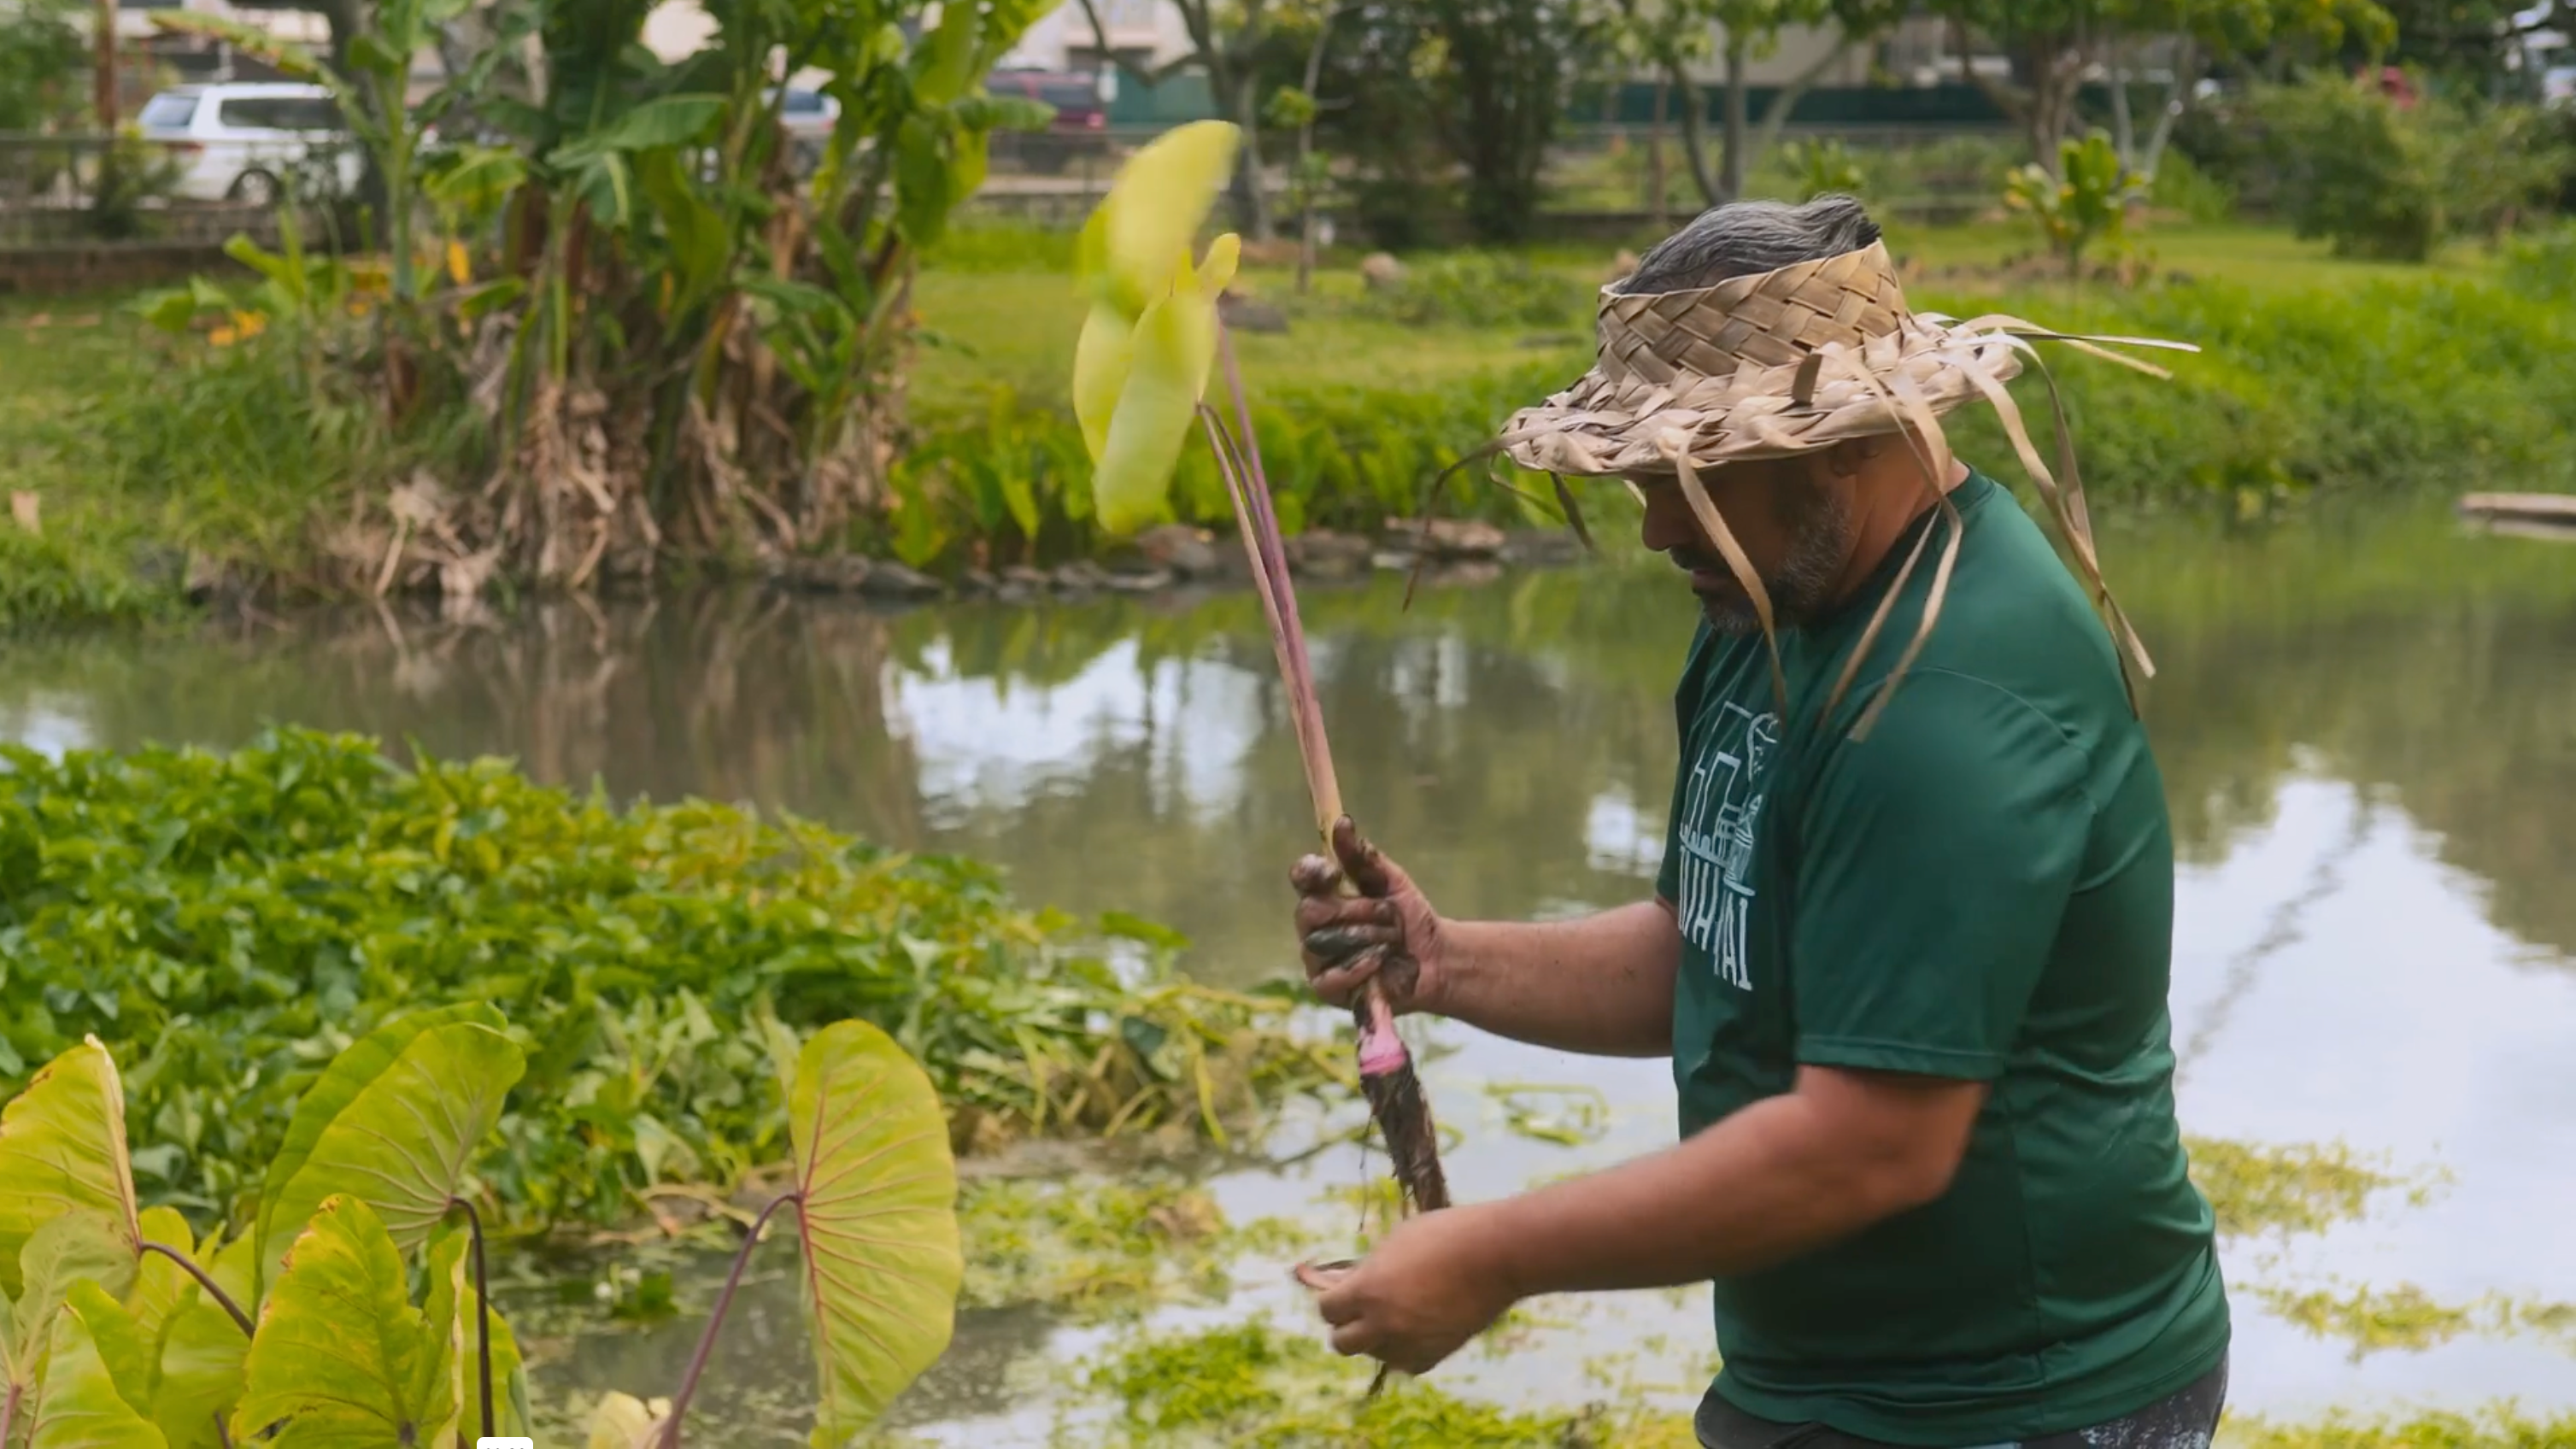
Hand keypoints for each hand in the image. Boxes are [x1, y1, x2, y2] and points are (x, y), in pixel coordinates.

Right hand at [1292, 816, 1447, 1014]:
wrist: (1436, 958)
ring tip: (1392, 941)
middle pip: (1310, 912)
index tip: (1332, 872)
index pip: (1302, 878)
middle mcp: (1314, 926)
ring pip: (1323, 943)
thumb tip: (1341, 822)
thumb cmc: (1410, 917)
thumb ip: (1362, 856)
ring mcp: (1317, 959)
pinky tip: (1380, 962)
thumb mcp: (1391, 881)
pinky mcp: (1327, 989)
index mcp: (1326, 895)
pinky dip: (1359, 967)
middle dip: (1356, 911)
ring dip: (1366, 938)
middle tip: (1387, 914)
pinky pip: (1331, 976)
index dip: (1310, 872)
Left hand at [1311, 1207, 1518, 1375]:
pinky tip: (1417, 1327)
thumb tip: (1339, 1282)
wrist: (1496, 1255)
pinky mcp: (1434, 1355)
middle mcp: (1382, 1323)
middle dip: (1347, 1326)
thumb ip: (1365, 1269)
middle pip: (1341, 1343)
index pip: (1328, 1310)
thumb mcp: (1394, 1243)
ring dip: (1378, 1337)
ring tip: (1400, 1310)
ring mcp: (1408, 1343)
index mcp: (1367, 1290)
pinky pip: (1405, 1363)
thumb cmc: (1443, 1236)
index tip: (1343, 1292)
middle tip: (1362, 1310)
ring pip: (1375, 1354)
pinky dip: (1405, 1350)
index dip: (1333, 1299)